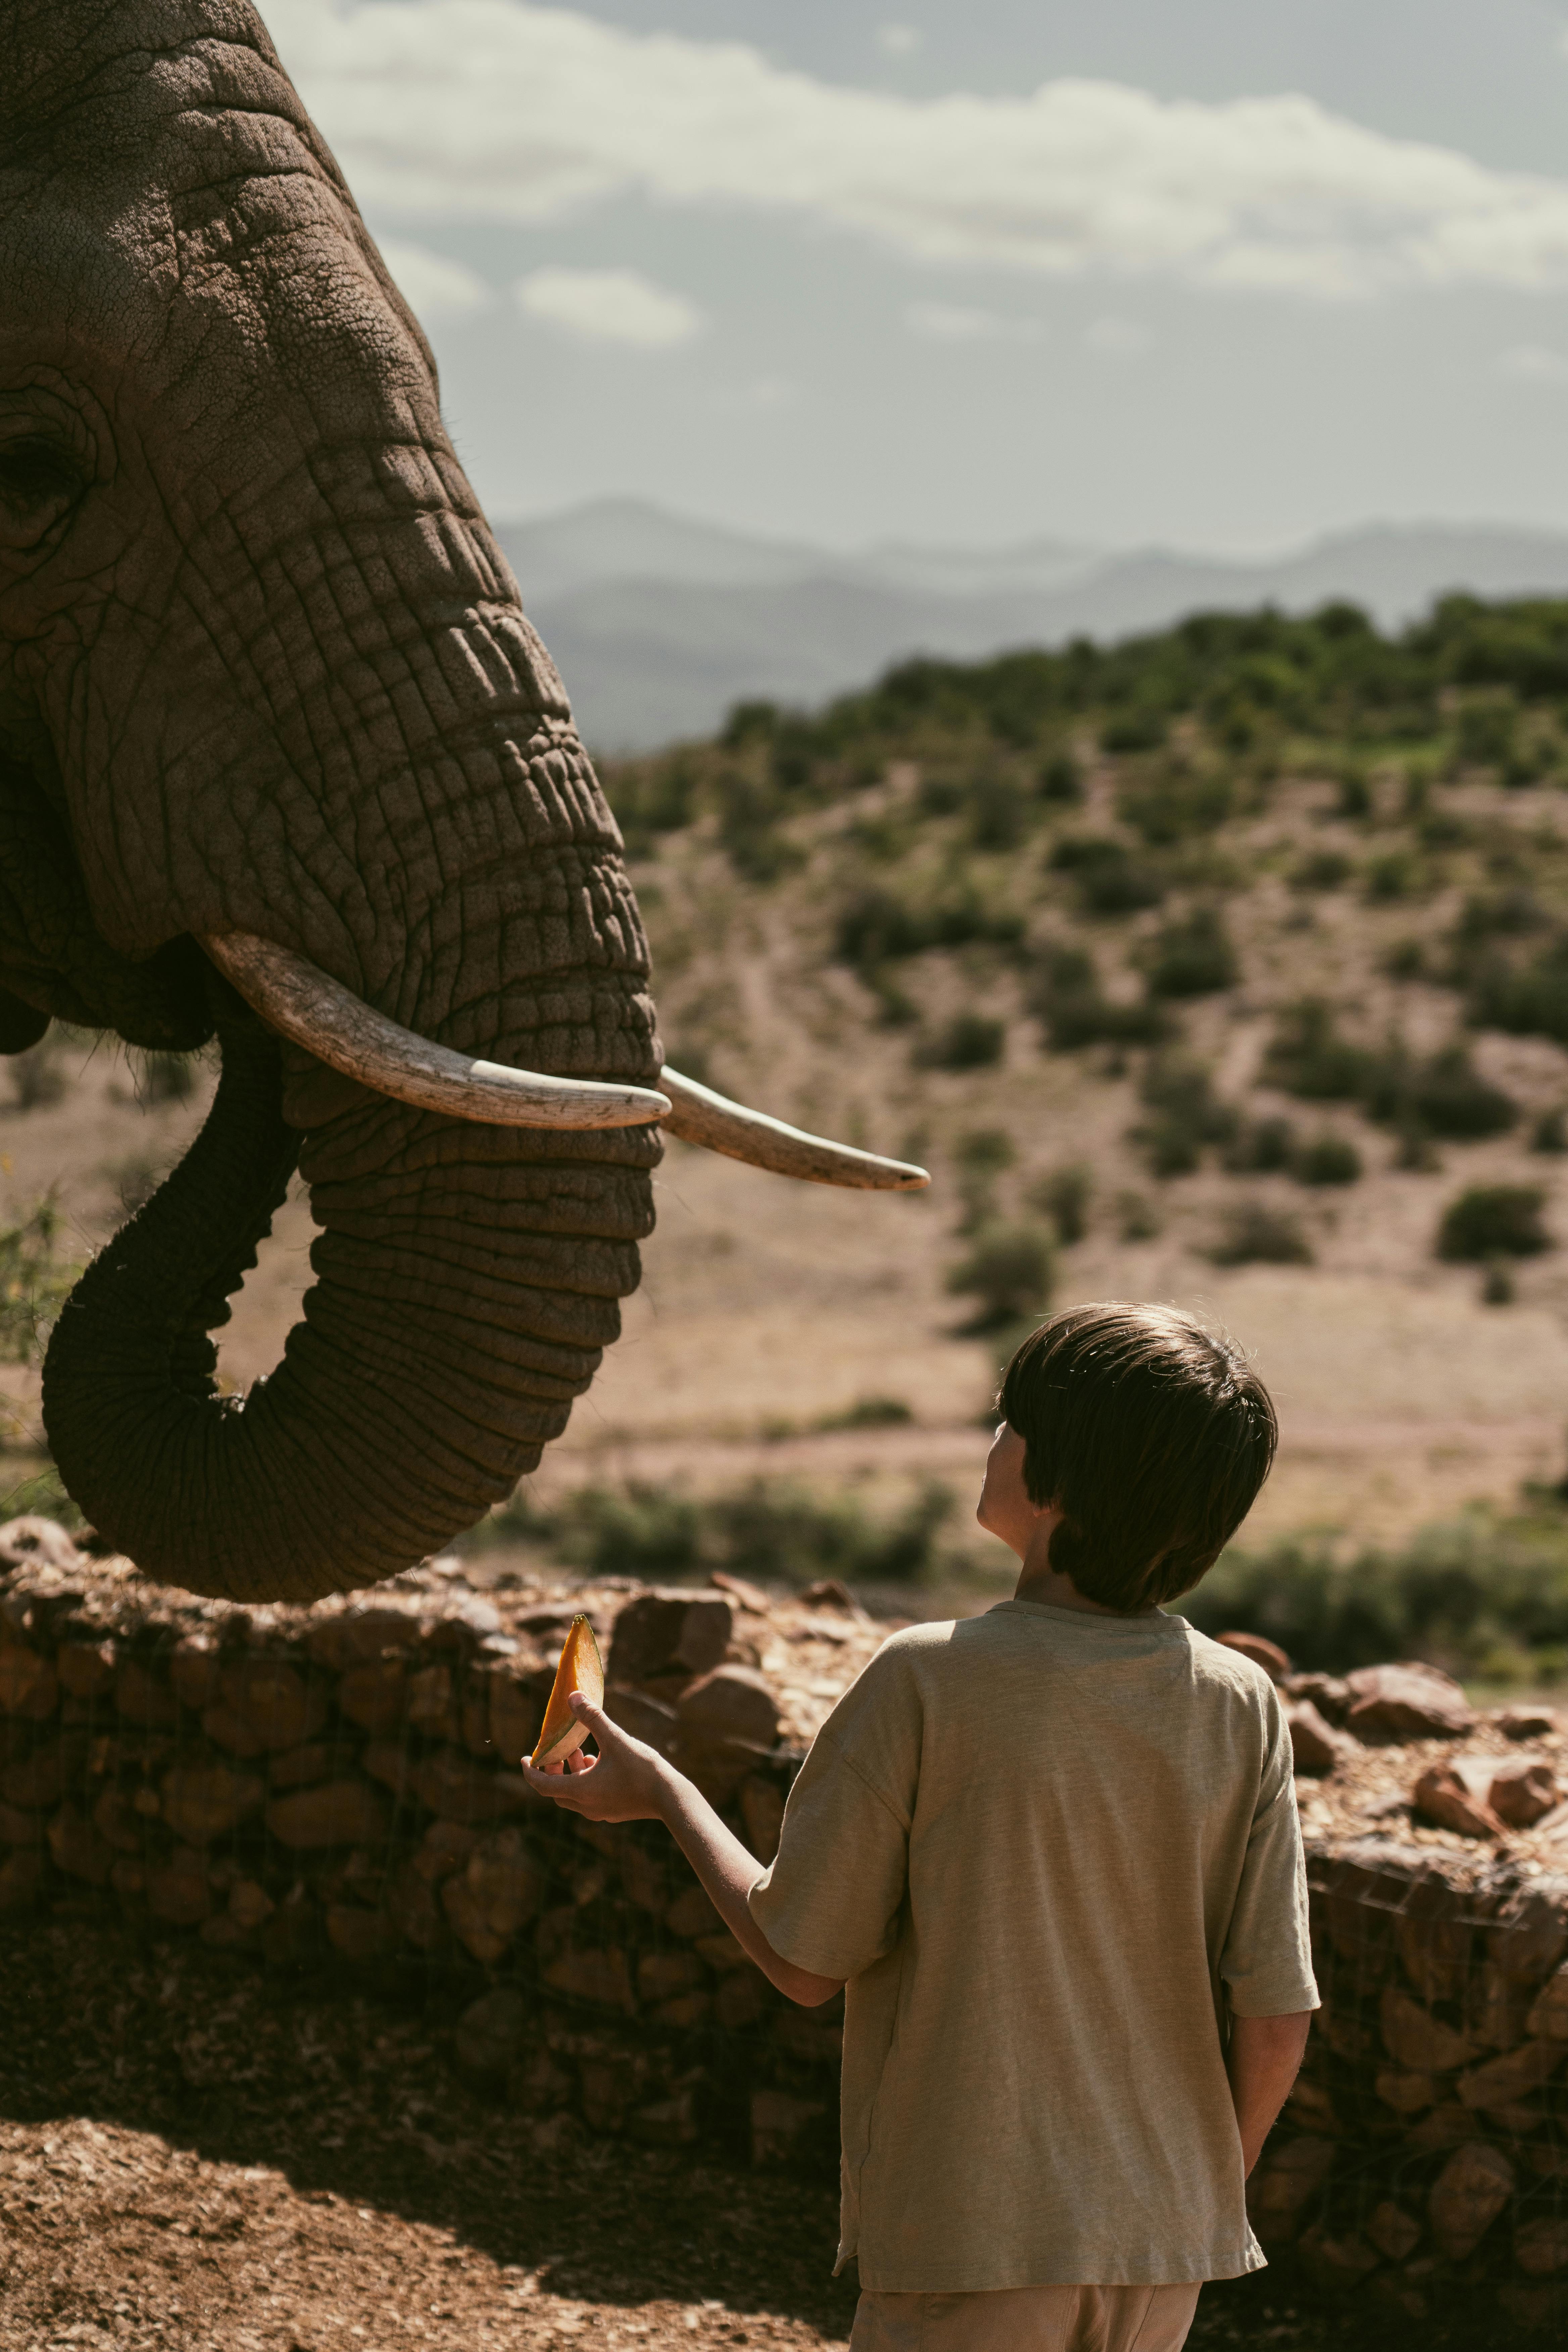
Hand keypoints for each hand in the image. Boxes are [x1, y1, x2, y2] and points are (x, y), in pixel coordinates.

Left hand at [519, 1692, 671, 1823]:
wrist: (671, 1798)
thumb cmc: (642, 1769)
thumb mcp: (615, 1738)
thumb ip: (592, 1718)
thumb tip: (572, 1697)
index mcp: (581, 1790)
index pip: (542, 1785)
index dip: (530, 1771)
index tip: (524, 1758)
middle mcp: (586, 1806)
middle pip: (556, 1791)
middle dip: (552, 1770)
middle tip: (554, 1751)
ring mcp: (600, 1812)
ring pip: (574, 1794)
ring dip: (572, 1773)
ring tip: (580, 1751)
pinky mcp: (613, 1812)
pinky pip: (589, 1798)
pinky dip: (586, 1781)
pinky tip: (600, 1763)